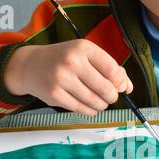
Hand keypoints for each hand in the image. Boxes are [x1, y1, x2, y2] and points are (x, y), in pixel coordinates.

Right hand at [4, 40, 133, 115]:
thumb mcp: (86, 56)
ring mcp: (62, 79)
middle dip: (112, 97)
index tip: (119, 87)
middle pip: (106, 89)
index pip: (113, 70)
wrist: (30, 65)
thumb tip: (128, 88)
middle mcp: (72, 62)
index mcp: (83, 48)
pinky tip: (88, 105)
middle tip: (109, 96)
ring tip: (98, 101)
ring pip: (96, 102)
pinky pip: (83, 110)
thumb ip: (110, 69)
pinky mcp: (55, 96)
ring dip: (102, 105)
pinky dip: (90, 111)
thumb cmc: (64, 60)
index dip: (120, 83)